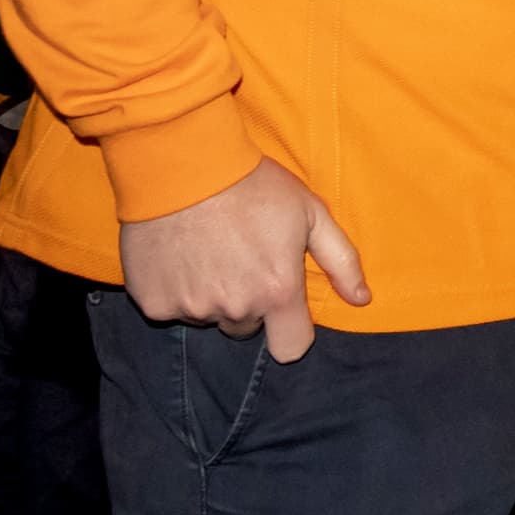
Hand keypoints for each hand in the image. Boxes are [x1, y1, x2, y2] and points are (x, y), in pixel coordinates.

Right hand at [118, 158, 370, 361]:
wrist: (182, 166)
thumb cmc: (253, 185)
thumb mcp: (311, 213)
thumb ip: (341, 261)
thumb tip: (361, 298)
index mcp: (277, 291)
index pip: (290, 348)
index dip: (289, 330)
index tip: (282, 310)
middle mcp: (235, 307)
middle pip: (246, 327)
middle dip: (247, 302)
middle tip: (240, 259)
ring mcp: (190, 308)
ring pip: (208, 317)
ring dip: (210, 295)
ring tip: (208, 251)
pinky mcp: (152, 302)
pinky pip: (169, 308)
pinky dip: (174, 289)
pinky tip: (179, 255)